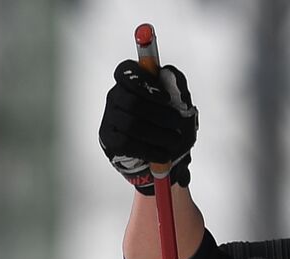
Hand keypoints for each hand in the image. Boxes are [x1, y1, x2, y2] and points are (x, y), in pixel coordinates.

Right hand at [98, 60, 196, 194]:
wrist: (161, 152)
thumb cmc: (168, 122)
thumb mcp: (179, 101)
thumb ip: (177, 84)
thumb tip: (170, 73)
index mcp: (130, 82)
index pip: (125, 71)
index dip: (145, 82)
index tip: (166, 97)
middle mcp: (116, 97)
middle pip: (132, 102)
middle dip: (159, 114)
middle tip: (177, 123)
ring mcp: (110, 119)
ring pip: (131, 125)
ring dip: (158, 134)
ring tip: (174, 140)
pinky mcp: (110, 140)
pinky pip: (128, 144)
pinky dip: (150, 150)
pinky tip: (163, 154)